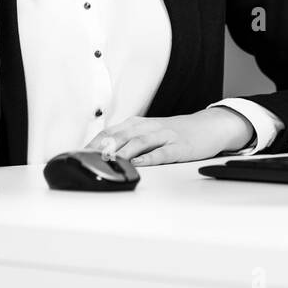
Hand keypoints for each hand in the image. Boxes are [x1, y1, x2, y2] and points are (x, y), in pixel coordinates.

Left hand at [85, 108, 253, 165]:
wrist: (209, 126)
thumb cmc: (176, 132)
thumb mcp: (150, 132)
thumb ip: (128, 140)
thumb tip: (102, 153)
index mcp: (139, 124)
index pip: (111, 131)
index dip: (94, 142)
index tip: (78, 154)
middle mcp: (150, 127)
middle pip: (121, 134)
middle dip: (102, 146)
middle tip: (87, 158)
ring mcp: (165, 136)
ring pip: (140, 141)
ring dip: (122, 151)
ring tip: (108, 160)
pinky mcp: (180, 147)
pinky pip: (163, 152)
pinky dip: (150, 157)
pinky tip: (139, 163)